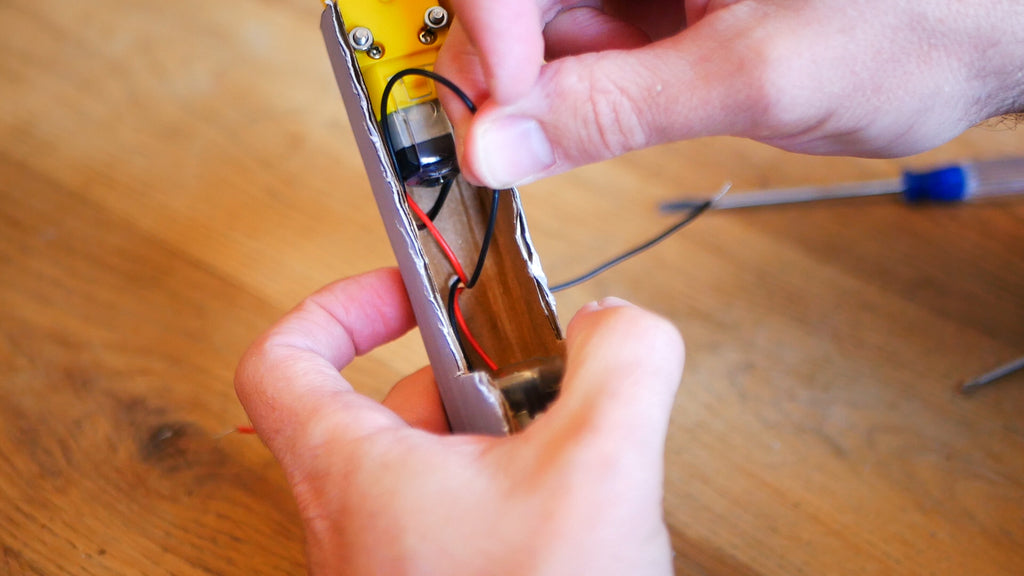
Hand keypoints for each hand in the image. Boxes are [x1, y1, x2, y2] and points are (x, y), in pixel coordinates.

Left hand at [235, 268, 684, 574]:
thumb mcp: (600, 471)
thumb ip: (621, 366)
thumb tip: (622, 324)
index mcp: (354, 475)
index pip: (283, 361)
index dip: (335, 306)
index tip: (405, 288)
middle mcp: (356, 522)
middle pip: (380, 404)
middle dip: (465, 372)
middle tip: (523, 364)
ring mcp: (393, 563)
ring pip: (431, 464)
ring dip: (500, 434)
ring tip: (564, 436)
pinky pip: (460, 517)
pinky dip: (513, 489)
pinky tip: (573, 502)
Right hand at [437, 0, 1023, 188]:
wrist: (981, 32)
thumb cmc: (914, 21)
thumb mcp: (753, 76)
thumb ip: (615, 109)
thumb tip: (504, 142)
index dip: (488, 30)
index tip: (502, 109)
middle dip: (506, 68)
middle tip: (516, 141)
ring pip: (544, 22)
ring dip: (543, 87)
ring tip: (587, 128)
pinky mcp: (659, 5)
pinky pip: (586, 44)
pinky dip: (579, 91)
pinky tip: (608, 114)